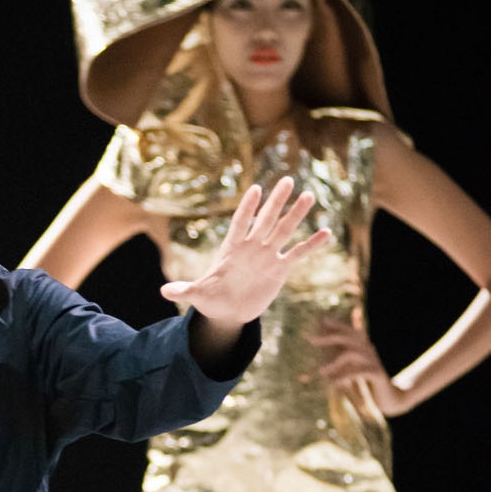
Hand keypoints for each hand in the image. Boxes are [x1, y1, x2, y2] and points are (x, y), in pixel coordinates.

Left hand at [159, 176, 329, 338]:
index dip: (248, 208)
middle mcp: (252, 247)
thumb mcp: (196, 295)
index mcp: (232, 248)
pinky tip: (326, 233)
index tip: (256, 189)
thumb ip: (183, 290)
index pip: (240, 223)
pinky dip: (311, 245)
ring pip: (284, 231)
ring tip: (309, 196)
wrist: (228, 311)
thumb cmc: (211, 298)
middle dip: (276, 202)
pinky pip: (297, 254)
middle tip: (288, 180)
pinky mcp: (279, 269)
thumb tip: (164, 292)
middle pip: (266, 220)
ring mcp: (267, 256)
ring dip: (296, 215)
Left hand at [308, 318, 411, 415]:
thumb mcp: (356, 369)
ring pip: (350, 354)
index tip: (321, 318)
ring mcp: (374, 361)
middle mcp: (369, 351)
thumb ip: (345, 360)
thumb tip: (327, 354)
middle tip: (311, 340)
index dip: (336, 324)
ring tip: (321, 371)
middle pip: (348, 338)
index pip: (349, 331)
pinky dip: (344, 376)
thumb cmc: (370, 383)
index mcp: (364, 348)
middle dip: (328, 337)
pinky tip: (334, 383)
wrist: (391, 398)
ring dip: (333, 362)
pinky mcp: (377, 374)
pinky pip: (357, 372)